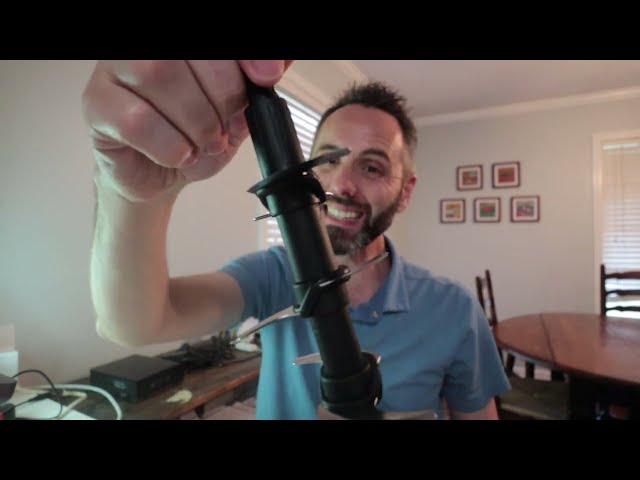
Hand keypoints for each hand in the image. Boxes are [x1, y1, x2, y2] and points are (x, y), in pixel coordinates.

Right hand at [82, 60, 292, 201]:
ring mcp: (113, 69)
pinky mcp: (96, 104)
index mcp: (182, 45)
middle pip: (184, 52)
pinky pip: (135, 119)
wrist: (160, 174)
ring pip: (157, 74)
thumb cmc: (195, 135)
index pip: (212, 32)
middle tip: (228, 126)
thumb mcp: (238, 110)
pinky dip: (170, 145)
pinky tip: (179, 154)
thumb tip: (278, 63)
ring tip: (205, 143)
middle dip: (222, 94)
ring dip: (196, 121)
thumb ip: (256, 83)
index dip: (243, 55)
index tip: (267, 76)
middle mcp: (144, 46)